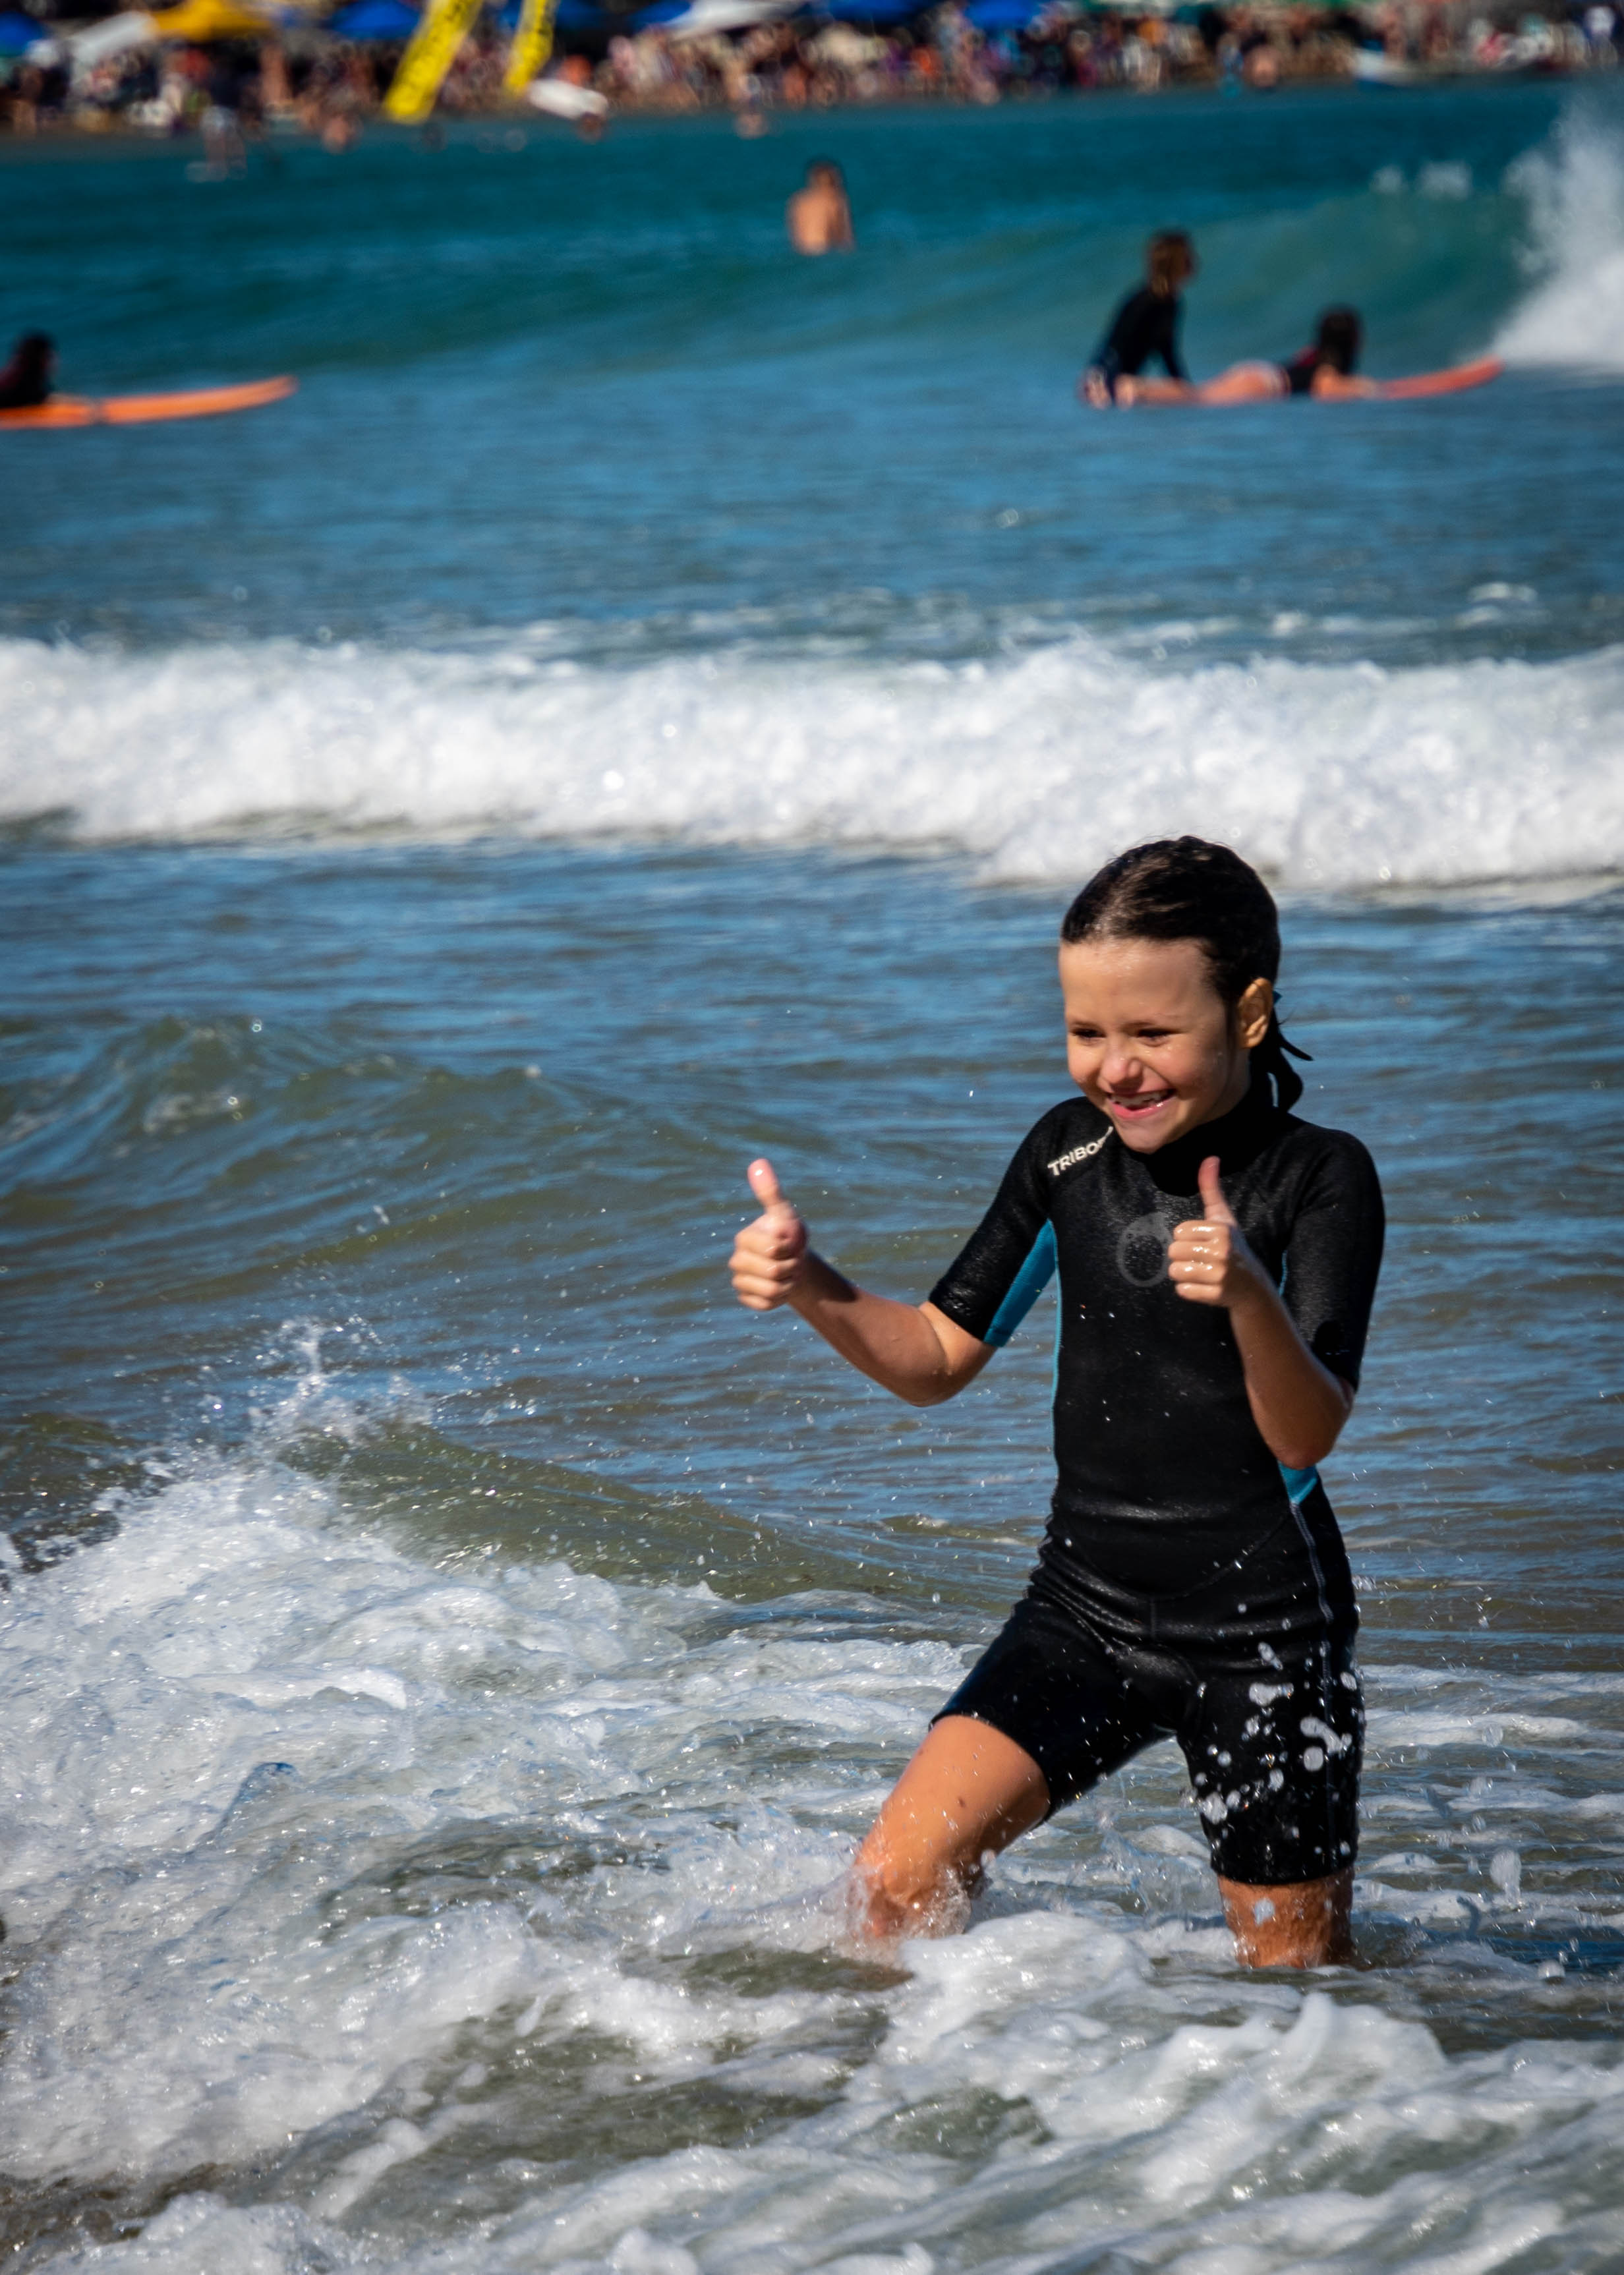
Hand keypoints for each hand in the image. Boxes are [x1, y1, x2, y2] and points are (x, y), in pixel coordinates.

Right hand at [730, 1157, 808, 1311]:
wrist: (793, 1261)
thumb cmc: (788, 1234)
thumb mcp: (784, 1213)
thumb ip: (771, 1192)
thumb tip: (758, 1162)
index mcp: (744, 1238)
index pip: (772, 1249)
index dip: (790, 1248)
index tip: (791, 1242)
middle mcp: (737, 1260)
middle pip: (773, 1271)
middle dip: (792, 1268)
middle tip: (794, 1261)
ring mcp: (740, 1281)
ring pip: (771, 1291)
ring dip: (789, 1284)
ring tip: (789, 1274)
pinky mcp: (746, 1299)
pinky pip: (766, 1304)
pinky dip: (781, 1299)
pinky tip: (782, 1288)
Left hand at [1167, 1157, 1263, 1308]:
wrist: (1252, 1286)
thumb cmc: (1232, 1247)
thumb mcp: (1223, 1218)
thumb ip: (1211, 1189)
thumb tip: (1210, 1158)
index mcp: (1221, 1230)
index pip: (1178, 1232)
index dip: (1186, 1238)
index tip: (1202, 1243)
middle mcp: (1222, 1251)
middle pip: (1173, 1251)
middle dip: (1182, 1257)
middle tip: (1200, 1259)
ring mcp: (1219, 1275)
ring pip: (1175, 1271)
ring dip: (1184, 1274)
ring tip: (1201, 1272)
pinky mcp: (1215, 1295)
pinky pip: (1183, 1291)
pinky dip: (1189, 1290)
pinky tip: (1205, 1286)